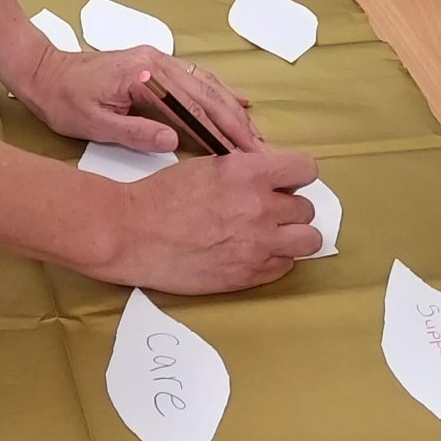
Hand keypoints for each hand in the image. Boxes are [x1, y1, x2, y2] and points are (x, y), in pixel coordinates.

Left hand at [6, 39, 258, 156]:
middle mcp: (157, 62)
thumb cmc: (64, 100)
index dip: (222, 130)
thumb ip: (135, 132)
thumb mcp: (93, 124)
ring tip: (255, 136)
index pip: (194, 106)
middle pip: (207, 93)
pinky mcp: (154, 65)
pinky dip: (218, 94)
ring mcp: (157, 61)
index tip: (246, 152)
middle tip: (262, 151)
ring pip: (206, 84)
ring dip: (232, 109)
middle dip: (237, 122)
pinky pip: (195, 79)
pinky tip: (237, 105)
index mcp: (145, 75)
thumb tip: (174, 142)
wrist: (42, 71)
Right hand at [107, 144, 322, 293]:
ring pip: (308, 241)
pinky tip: (253, 253)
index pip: (305, 170)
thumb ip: (246, 170)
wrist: (132, 233)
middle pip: (307, 209)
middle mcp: (260, 207)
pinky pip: (286, 266)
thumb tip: (273, 178)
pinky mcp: (250, 275)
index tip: (285, 184)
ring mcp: (258, 245)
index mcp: (249, 173)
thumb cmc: (163, 195)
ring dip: (292, 237)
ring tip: (271, 236)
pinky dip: (275, 260)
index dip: (295, 177)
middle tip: (267, 213)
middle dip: (289, 209)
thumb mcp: (209, 166)